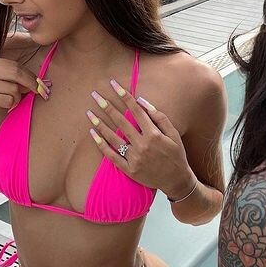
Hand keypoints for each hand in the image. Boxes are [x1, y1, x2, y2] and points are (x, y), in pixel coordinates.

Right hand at [0, 55, 49, 123]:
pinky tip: (5, 105)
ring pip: (13, 88)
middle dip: (32, 83)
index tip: (41, 83)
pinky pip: (7, 99)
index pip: (15, 65)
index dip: (30, 75)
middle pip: (16, 73)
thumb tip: (33, 82)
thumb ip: (6, 76)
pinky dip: (11, 104)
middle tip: (40, 92)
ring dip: (18, 98)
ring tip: (11, 101)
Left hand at [86, 79, 195, 197]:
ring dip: (99, 124)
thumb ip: (160, 118)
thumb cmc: (176, 155)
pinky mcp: (129, 169)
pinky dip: (101, 144)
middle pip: (121, 122)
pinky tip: (93, 134)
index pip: (136, 111)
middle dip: (107, 107)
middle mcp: (142, 145)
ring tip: (89, 113)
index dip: (125, 96)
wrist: (176, 181)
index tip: (114, 85)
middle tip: (95, 96)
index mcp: (154, 134)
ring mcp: (134, 158)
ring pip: (113, 137)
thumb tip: (143, 103)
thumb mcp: (174, 134)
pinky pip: (111, 155)